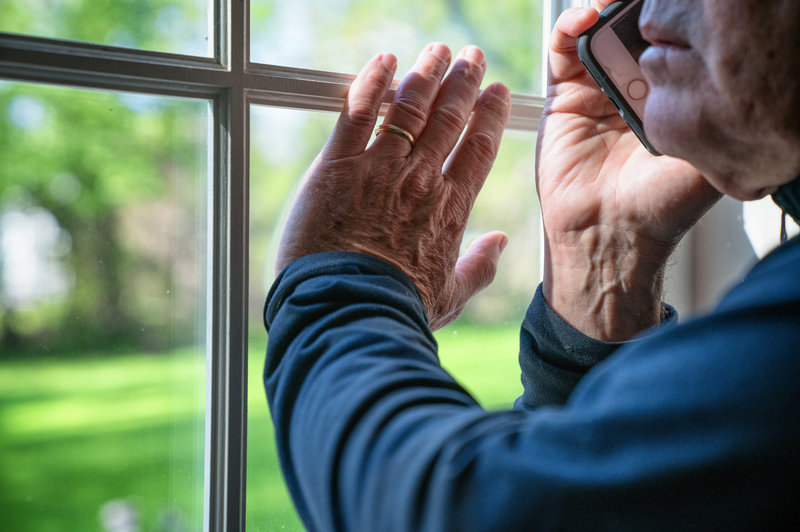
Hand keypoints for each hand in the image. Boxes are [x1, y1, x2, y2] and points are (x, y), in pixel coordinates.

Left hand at [275, 44, 511, 329]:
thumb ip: (479, 267)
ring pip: (409, 106)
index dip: (490, 114)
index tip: (496, 92)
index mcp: (451, 208)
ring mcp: (380, 168)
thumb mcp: (450, 296)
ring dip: (426, 73)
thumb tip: (498, 243)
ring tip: (437, 52)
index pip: (478, 147)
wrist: (349, 311)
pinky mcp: (338, 165)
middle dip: (463, 81)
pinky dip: (372, 81)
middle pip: (449, 116)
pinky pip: (358, 111)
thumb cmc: (398, 309)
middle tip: (471, 58)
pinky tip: (384, 61)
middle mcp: (421, 179)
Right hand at [537, 3, 719, 340]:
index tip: (678, 5)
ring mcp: (595, 93)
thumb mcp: (709, 151)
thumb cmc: (661, 204)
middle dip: (636, 10)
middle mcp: (631, 91)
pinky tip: (585, 21)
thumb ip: (720, 112)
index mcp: (668, 99)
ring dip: (602, 11)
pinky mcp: (563, 99)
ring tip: (609, 2)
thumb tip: (746, 75)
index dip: (670, 21)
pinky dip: (570, 30)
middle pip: (632, 32)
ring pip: (597, 35)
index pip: (669, 44)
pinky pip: (562, 55)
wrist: (611, 233)